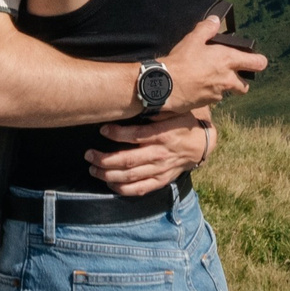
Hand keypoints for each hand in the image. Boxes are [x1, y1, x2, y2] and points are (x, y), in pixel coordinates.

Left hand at [87, 113, 211, 196]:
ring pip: (130, 177)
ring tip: (93, 168)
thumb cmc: (182, 124)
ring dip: (108, 174)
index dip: (117, 133)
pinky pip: (139, 189)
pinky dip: (123, 189)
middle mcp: (159, 154)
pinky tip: (109, 183)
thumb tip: (137, 100)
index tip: (102, 129)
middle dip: (104, 159)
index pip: (135, 135)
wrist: (201, 146)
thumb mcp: (174, 111)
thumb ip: (156, 108)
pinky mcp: (160, 181)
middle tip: (88, 155)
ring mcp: (159, 170)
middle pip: (127, 160)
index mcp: (162, 135)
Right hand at [159, 12, 264, 110]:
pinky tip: (197, 86)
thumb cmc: (181, 62)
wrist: (166, 86)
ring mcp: (219, 92)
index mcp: (228, 59)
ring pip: (228, 92)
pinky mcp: (208, 103)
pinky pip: (214, 98)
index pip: (256, 63)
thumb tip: (215, 20)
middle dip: (241, 81)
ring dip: (224, 87)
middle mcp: (227, 78)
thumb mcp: (193, 39)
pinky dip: (209, 93)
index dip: (259, 62)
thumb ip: (206, 29)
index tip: (256, 61)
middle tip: (232, 74)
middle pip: (245, 86)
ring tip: (210, 79)